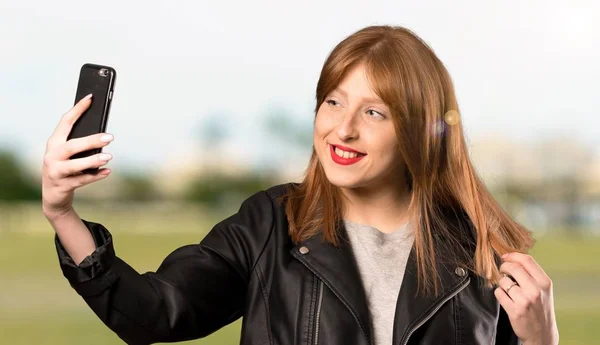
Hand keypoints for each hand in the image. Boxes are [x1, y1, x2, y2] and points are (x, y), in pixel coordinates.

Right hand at [42, 93, 113, 218]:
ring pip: (75, 165)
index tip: (91, 98)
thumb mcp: (68, 154)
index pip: (65, 122)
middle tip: (110, 137)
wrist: (53, 195)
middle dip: (91, 141)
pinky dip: (96, 176)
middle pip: (72, 146)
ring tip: (109, 157)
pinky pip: (82, 180)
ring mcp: (55, 171)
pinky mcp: (62, 185)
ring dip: (93, 160)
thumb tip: (102, 134)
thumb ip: (79, 144)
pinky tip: (108, 171)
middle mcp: (52, 156)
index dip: (78, 110)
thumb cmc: (65, 167)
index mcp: (54, 143)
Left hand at [494, 252, 558, 344]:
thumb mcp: (543, 290)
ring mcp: (525, 300)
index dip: (513, 255)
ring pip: (504, 281)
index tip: (505, 256)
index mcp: (545, 283)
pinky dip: (499, 294)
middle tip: (503, 271)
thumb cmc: (541, 309)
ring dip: (502, 283)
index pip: (527, 260)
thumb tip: (512, 258)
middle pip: (513, 267)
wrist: (542, 334)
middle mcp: (536, 290)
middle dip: (504, 267)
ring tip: (509, 290)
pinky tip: (506, 299)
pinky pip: (498, 293)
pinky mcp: (514, 310)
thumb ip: (531, 275)